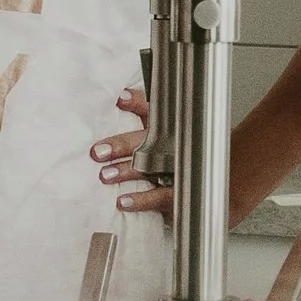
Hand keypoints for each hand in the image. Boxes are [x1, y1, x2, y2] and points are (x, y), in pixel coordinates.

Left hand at [92, 88, 170, 216]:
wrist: (203, 185)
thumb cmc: (175, 159)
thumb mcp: (163, 137)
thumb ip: (144, 124)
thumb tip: (115, 103)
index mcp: (170, 127)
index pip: (155, 110)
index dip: (138, 103)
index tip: (120, 99)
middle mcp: (175, 144)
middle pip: (150, 139)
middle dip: (122, 144)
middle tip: (97, 152)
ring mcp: (179, 168)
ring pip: (153, 166)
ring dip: (127, 171)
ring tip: (105, 176)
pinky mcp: (181, 192)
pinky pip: (163, 196)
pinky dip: (142, 200)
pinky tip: (123, 201)